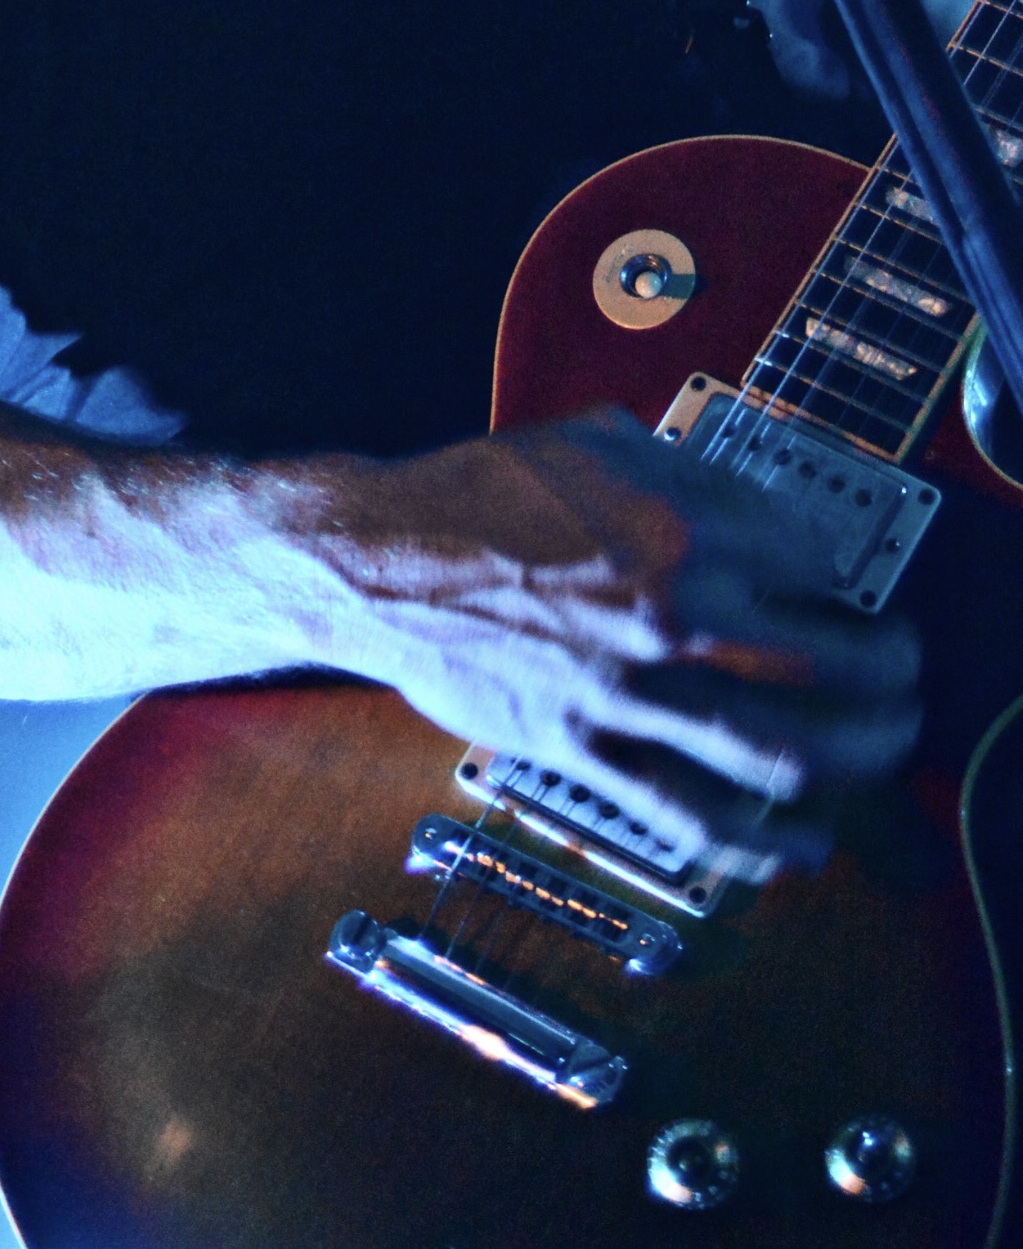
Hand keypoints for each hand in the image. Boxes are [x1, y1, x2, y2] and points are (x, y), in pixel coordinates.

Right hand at [316, 406, 921, 875]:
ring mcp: (626, 688)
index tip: (857, 590)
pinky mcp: (582, 747)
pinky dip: (755, 842)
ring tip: (878, 758)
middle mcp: (667, 607)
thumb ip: (684, 467)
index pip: (816, 559)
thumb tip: (754, 497)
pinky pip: (688, 814)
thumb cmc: (478, 492)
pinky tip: (794, 845)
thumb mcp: (594, 439)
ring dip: (852, 764)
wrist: (380, 559)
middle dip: (890, 677)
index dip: (852, 578)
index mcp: (678, 522)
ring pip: (779, 752)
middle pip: (828, 665)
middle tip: (904, 676)